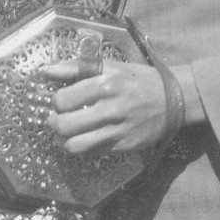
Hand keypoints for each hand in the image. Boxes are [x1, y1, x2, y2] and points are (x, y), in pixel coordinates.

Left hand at [41, 58, 169, 155]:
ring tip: (64, 134)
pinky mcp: (124, 146)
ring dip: (63, 141)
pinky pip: (92, 153)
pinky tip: (82, 139)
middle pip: (65, 125)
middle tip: (55, 119)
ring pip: (75, 145)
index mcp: (105, 84)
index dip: (56, 102)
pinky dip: (81, 148)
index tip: (60, 101)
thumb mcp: (111, 66)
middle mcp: (111, 108)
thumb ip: (76, 67)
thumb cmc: (138, 80)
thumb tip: (46, 71)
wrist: (173, 100)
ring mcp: (118, 130)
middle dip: (53, 124)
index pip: (63, 100)